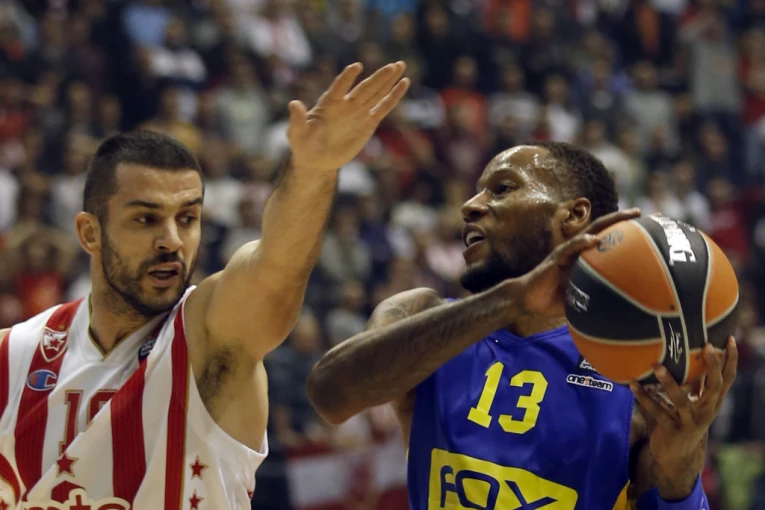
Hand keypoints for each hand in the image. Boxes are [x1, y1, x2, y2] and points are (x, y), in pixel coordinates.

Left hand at [287, 62, 409, 172]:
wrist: (316, 160)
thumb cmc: (303, 145)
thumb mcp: (296, 133)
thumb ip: (297, 119)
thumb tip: (293, 104)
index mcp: (329, 103)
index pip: (339, 87)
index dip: (347, 78)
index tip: (356, 67)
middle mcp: (346, 104)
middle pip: (365, 88)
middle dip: (379, 77)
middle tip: (394, 64)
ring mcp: (358, 112)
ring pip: (376, 93)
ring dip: (388, 80)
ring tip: (401, 65)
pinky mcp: (368, 123)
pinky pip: (383, 107)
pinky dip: (393, 96)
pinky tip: (404, 83)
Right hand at [514, 208, 640, 316]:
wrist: (529, 300)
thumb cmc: (554, 299)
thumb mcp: (582, 298)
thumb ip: (599, 296)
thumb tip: (625, 309)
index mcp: (586, 257)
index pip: (608, 239)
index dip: (626, 232)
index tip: (648, 226)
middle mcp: (579, 249)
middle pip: (603, 227)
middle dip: (623, 218)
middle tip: (642, 212)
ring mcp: (567, 251)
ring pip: (591, 231)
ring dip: (609, 221)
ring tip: (627, 216)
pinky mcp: (555, 258)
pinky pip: (569, 248)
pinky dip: (582, 243)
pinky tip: (594, 240)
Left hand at [630, 338, 737, 498]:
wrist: (678, 456)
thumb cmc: (685, 420)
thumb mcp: (696, 401)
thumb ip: (698, 382)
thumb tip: (695, 354)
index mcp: (713, 401)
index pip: (728, 378)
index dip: (731, 359)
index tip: (730, 339)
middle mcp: (706, 411)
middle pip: (714, 387)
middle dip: (712, 366)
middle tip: (706, 346)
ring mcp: (690, 422)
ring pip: (681, 401)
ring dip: (669, 383)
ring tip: (657, 366)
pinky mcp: (672, 431)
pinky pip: (656, 412)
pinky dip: (644, 398)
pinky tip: (633, 385)